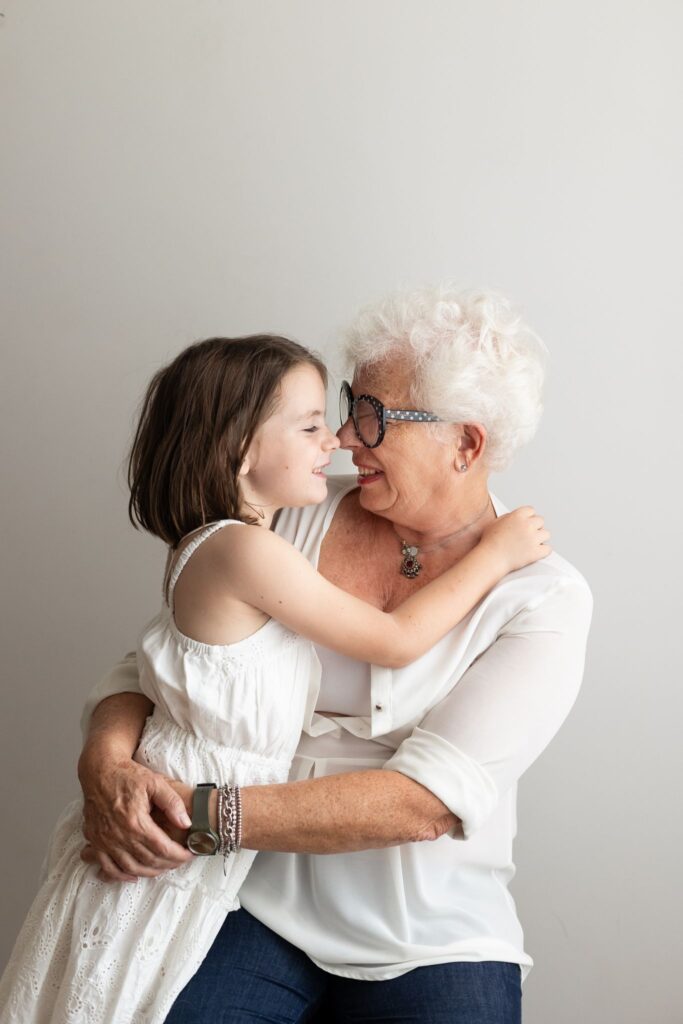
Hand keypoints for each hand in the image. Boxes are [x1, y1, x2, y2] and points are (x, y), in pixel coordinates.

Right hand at [79, 753, 193, 881]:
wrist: (100, 772)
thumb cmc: (128, 776)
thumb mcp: (155, 782)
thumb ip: (172, 803)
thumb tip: (186, 823)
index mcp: (135, 821)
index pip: (162, 848)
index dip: (178, 855)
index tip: (189, 854)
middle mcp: (119, 835)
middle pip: (148, 860)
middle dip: (168, 864)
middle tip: (179, 861)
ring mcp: (105, 841)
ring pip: (130, 868)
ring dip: (149, 872)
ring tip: (163, 867)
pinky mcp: (95, 841)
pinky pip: (108, 867)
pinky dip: (121, 875)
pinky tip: (133, 875)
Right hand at [480, 506, 550, 572]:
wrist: (491, 558)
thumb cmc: (490, 542)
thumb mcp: (495, 523)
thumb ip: (507, 518)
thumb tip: (514, 518)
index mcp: (518, 515)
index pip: (531, 510)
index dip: (528, 517)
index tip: (526, 522)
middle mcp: (527, 525)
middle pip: (540, 521)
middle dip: (535, 527)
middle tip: (528, 534)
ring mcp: (533, 538)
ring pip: (546, 534)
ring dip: (540, 538)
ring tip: (532, 543)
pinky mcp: (537, 551)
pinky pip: (548, 549)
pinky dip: (543, 551)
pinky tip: (536, 552)